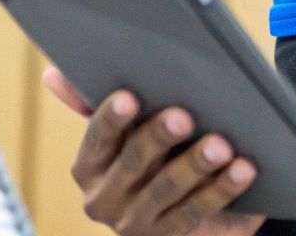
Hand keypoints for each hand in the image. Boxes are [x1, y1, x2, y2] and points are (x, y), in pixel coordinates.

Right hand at [46, 67, 263, 235]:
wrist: (180, 210)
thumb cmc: (150, 152)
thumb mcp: (125, 129)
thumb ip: (92, 101)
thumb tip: (52, 73)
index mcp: (88, 167)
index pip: (97, 139)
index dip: (112, 118)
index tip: (130, 97)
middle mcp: (105, 200)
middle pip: (133, 164)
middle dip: (158, 138)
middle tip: (184, 116)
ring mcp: (137, 225)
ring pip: (167, 192)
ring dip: (195, 166)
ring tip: (221, 145)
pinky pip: (197, 213)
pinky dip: (222, 190)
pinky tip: (243, 168)